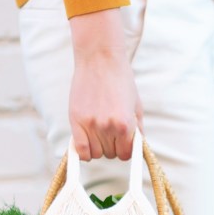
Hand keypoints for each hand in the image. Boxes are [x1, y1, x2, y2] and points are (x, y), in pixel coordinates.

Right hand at [68, 8, 143, 161]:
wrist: (100, 59)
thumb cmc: (121, 81)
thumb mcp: (136, 106)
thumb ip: (138, 131)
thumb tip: (136, 150)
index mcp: (126, 124)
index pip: (125, 154)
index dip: (124, 149)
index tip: (122, 141)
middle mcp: (108, 127)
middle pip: (110, 154)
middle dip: (112, 145)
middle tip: (110, 130)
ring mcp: (91, 124)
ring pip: (95, 153)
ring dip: (97, 147)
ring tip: (98, 131)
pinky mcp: (76, 119)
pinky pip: (79, 149)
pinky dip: (83, 152)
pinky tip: (86, 142)